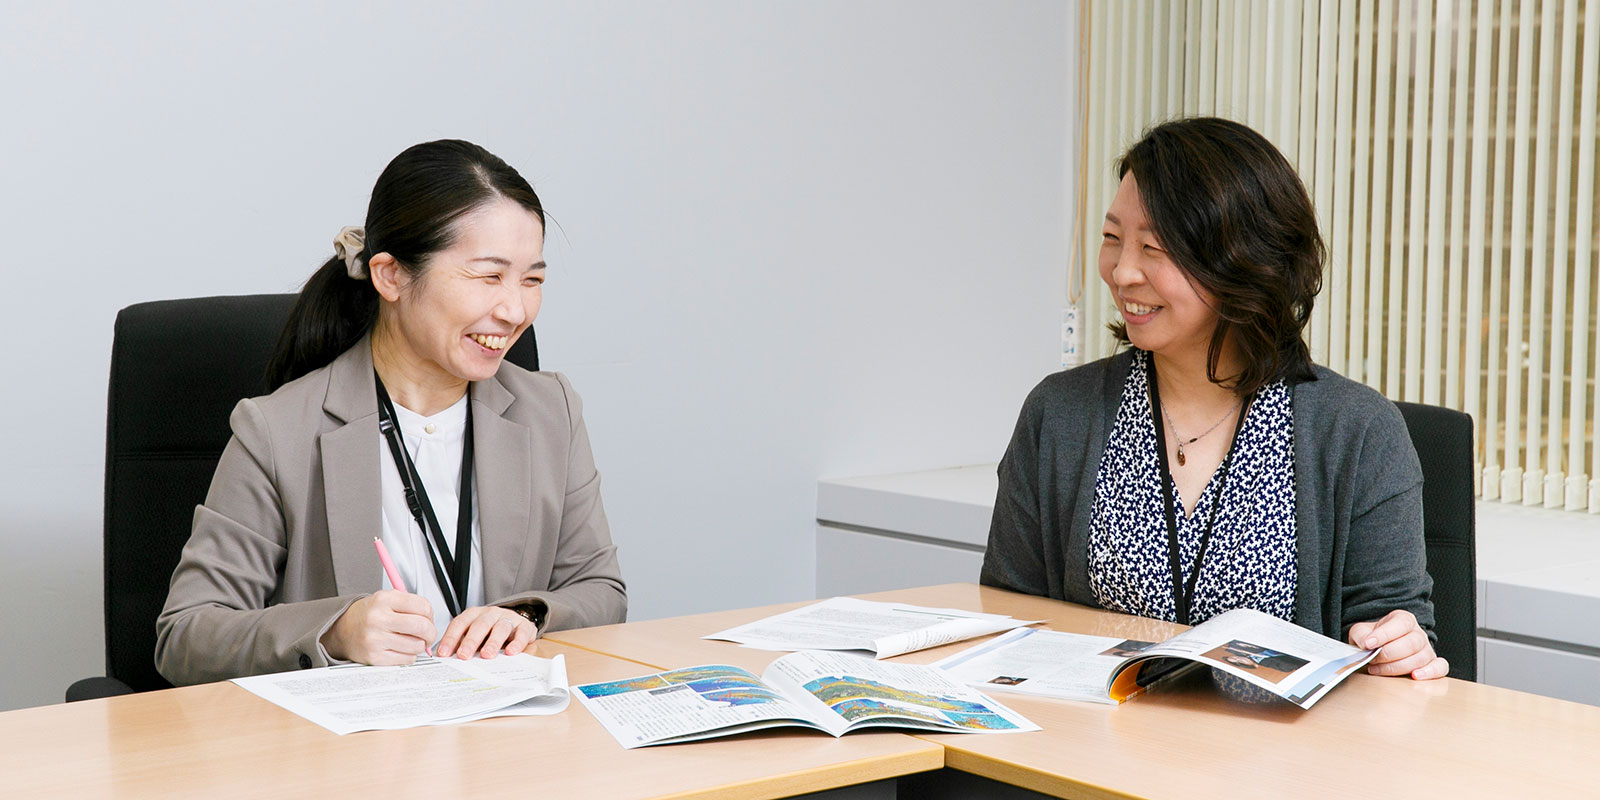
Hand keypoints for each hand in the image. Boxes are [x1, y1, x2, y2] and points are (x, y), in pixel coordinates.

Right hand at [321, 590, 437, 664]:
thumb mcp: (387, 599)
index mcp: (384, 600)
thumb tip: (431, 619)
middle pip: (421, 627)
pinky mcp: (374, 657)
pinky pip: (406, 659)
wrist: (344, 630)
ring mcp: (375, 639)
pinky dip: (409, 655)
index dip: (430, 614)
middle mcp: (378, 619)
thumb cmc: (370, 614)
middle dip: (431, 632)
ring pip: (416, 645)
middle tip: (428, 634)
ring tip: (411, 641)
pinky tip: (401, 649)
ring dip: (419, 645)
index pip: (422, 606)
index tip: (428, 618)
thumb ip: (410, 604)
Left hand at [436, 605, 536, 658]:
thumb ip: (461, 645)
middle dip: (470, 641)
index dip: (451, 638)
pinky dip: (517, 643)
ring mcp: (508, 618)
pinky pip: (522, 633)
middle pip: (480, 625)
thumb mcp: (474, 637)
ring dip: (493, 642)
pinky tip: (511, 652)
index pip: (460, 623)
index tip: (444, 654)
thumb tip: (443, 660)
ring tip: (487, 655)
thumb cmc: (490, 633)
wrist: (516, 626)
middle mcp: (491, 614)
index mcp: (474, 615)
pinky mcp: (525, 626)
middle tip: (464, 655)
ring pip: (500, 627)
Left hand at [1348, 609, 1448, 679]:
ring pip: (1421, 658)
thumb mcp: (1361, 632)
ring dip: (1397, 667)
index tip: (1368, 644)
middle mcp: (1418, 633)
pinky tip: (1414, 676)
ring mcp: (1427, 649)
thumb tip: (1366, 643)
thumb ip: (1361, 634)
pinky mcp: (1433, 663)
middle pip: (1411, 643)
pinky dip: (1430, 672)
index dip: (1384, 634)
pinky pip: (1440, 667)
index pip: (1400, 624)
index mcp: (1403, 619)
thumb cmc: (1373, 639)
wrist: (1380, 648)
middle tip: (1372, 660)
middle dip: (1388, 654)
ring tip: (1378, 670)